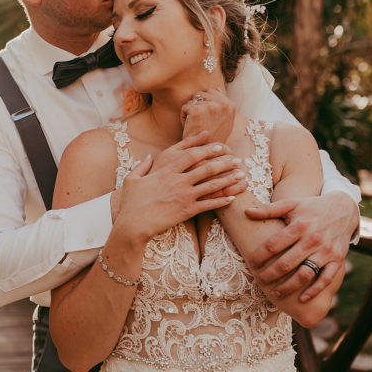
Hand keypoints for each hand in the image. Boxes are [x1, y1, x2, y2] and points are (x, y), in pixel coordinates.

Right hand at [110, 130, 247, 247]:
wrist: (134, 224)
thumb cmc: (131, 203)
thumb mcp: (132, 180)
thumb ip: (142, 166)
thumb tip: (148, 156)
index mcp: (165, 171)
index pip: (191, 155)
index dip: (207, 149)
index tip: (219, 146)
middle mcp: (178, 181)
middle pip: (206, 168)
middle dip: (224, 162)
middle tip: (236, 159)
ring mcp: (184, 196)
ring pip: (211, 185)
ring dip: (228, 179)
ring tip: (241, 175)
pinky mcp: (187, 211)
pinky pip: (209, 204)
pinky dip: (222, 200)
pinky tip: (232, 197)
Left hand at [181, 89, 234, 143]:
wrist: (205, 153)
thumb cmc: (212, 137)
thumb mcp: (223, 120)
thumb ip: (221, 105)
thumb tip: (216, 88)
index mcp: (231, 105)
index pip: (212, 92)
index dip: (205, 104)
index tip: (207, 118)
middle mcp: (223, 104)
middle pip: (201, 94)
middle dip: (198, 106)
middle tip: (202, 123)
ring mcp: (211, 106)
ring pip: (193, 100)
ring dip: (191, 111)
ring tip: (197, 124)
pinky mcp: (198, 110)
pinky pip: (185, 107)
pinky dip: (184, 117)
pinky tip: (191, 127)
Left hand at [243, 192, 359, 301]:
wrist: (344, 209)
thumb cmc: (312, 207)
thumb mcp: (291, 204)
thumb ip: (269, 209)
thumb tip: (246, 212)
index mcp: (299, 226)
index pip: (274, 245)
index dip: (260, 256)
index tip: (251, 264)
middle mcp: (313, 239)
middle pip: (287, 263)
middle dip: (270, 274)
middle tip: (259, 281)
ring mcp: (326, 251)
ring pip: (305, 274)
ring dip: (289, 287)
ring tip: (275, 294)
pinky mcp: (337, 259)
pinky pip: (326, 279)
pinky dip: (315, 290)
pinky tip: (302, 299)